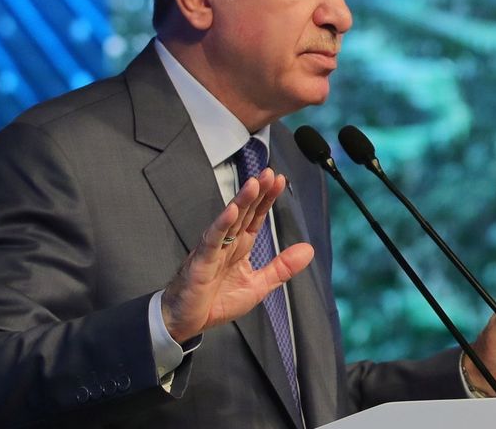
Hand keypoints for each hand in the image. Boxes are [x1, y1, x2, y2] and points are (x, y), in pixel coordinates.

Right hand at [160, 168, 314, 342]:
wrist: (186, 322)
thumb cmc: (216, 302)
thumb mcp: (258, 286)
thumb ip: (281, 267)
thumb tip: (309, 249)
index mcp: (240, 247)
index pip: (256, 217)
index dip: (267, 199)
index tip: (279, 180)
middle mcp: (226, 244)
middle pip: (244, 213)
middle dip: (257, 192)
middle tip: (269, 173)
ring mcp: (212, 251)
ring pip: (229, 221)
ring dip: (241, 201)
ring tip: (254, 184)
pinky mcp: (200, 263)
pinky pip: (212, 240)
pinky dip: (221, 225)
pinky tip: (232, 210)